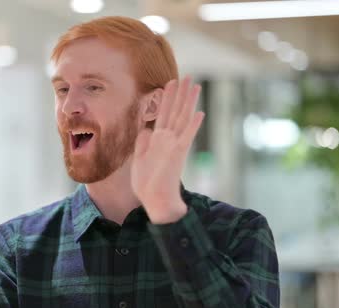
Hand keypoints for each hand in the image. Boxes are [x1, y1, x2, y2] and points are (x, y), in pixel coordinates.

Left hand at [131, 77, 204, 223]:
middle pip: (175, 111)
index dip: (165, 98)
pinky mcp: (178, 153)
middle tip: (187, 77)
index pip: (163, 114)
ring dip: (188, 102)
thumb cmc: (147, 184)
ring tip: (194, 86)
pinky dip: (193, 125)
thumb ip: (142, 143)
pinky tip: (200, 113)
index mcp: (158, 140)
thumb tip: (146, 129)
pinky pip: (187, 136)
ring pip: (182, 118)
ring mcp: (174, 145)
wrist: (154, 199)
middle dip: (180, 93)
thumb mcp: (139, 160)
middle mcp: (168, 139)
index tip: (168, 83)